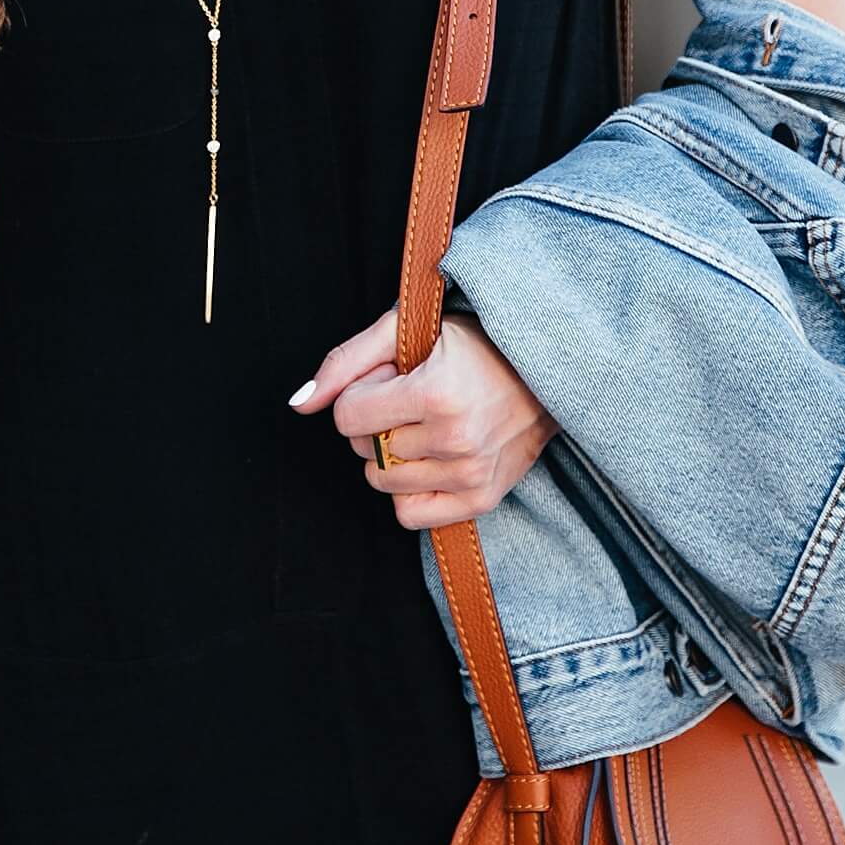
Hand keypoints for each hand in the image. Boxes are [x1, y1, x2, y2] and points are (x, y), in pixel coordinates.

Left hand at [287, 302, 558, 530]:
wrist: (544, 370)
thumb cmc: (473, 342)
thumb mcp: (406, 330)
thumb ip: (347, 361)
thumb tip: (300, 403)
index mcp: (435, 395)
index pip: (348, 418)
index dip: (361, 394)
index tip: (391, 377)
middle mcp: (454, 441)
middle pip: (365, 450)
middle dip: (376, 421)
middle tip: (413, 396)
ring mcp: (470, 475)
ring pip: (382, 482)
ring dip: (391, 454)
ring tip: (425, 423)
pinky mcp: (482, 499)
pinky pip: (410, 514)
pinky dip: (408, 490)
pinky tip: (428, 458)